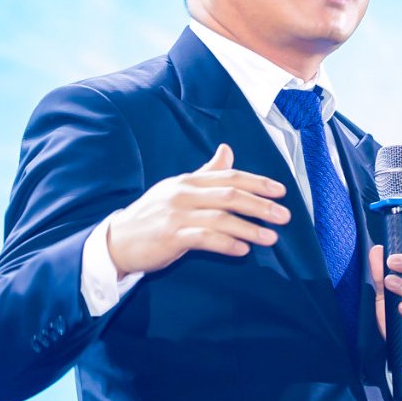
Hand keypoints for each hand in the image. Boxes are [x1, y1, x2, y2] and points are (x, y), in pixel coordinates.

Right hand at [104, 143, 290, 275]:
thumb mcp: (177, 189)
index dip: (258, 182)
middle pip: (230, 195)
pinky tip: (243, 250)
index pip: (229, 176)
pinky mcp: (170, 237)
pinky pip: (204, 239)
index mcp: (188, 181)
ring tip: (271, 238)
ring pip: (221, 218)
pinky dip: (227, 243)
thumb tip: (228, 150)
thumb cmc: (152, 216)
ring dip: (250, 228)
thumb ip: (205, 172)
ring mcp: (176, 215)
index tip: (281, 191)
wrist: (116, 241)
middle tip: (285, 215)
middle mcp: (184, 193)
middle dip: (261, 205)